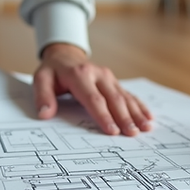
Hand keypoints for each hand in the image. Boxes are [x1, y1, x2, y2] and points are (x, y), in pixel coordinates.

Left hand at [33, 43, 151, 135]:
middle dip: (124, 117)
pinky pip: (129, 94)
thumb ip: (42, 96)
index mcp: (80, 75)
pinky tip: (149, 116)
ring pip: (124, 97)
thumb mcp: (41, 79)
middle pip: (113, 99)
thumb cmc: (53, 71)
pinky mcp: (114, 82)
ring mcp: (109, 77)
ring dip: (136, 113)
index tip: (112, 131)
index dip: (103, 115)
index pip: (93, 98)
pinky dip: (139, 106)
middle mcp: (98, 74)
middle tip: (132, 134)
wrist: (65, 55)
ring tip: (146, 127)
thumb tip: (45, 114)